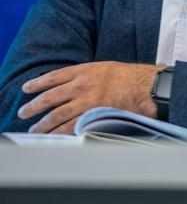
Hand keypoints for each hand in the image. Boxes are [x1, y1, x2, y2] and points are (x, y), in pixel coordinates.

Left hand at [18, 62, 160, 133]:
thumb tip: (73, 84)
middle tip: (23, 112)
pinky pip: (70, 126)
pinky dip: (59, 132)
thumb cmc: (130, 77)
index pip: (53, 77)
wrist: (146, 87)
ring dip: (42, 124)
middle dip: (33, 106)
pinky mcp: (92, 115)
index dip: (37, 83)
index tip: (27, 89)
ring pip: (56, 115)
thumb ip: (88, 75)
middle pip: (49, 97)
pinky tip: (52, 136)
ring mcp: (85, 101)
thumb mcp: (105, 68)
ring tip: (34, 129)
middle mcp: (81, 85)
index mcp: (84, 70)